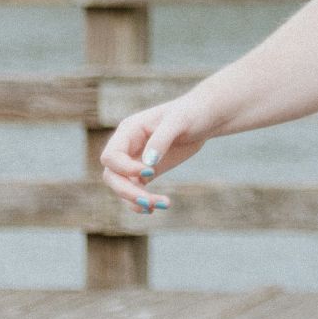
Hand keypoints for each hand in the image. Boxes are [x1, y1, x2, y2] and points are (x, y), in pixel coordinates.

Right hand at [98, 95, 220, 214]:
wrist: (207, 118)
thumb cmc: (191, 113)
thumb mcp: (179, 120)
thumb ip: (161, 139)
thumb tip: (148, 163)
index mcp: (129, 131)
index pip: (111, 156)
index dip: (124, 168)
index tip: (150, 171)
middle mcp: (127, 147)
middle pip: (111, 176)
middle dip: (127, 191)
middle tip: (148, 201)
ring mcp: (135, 161)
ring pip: (123, 187)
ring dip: (137, 200)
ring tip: (161, 205)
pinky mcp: (147, 172)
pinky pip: (137, 190)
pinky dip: (144, 201)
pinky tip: (159, 206)